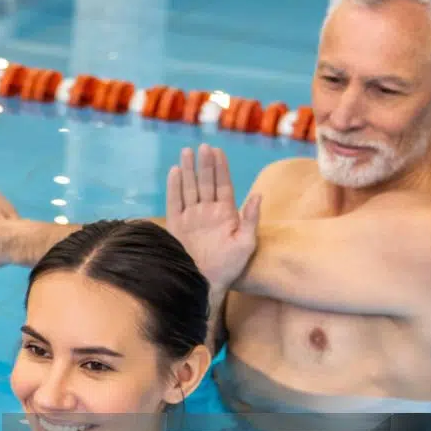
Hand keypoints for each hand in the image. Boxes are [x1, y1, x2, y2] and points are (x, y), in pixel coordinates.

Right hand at [164, 145, 260, 292]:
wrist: (205, 283)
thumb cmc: (229, 267)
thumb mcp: (246, 243)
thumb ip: (250, 219)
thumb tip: (257, 195)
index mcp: (226, 214)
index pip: (223, 185)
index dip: (221, 168)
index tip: (219, 151)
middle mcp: (207, 212)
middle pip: (206, 182)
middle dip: (205, 164)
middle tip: (203, 147)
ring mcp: (191, 217)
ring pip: (189, 187)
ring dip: (188, 170)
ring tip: (187, 152)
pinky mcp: (176, 225)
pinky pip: (174, 202)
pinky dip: (174, 187)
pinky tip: (174, 172)